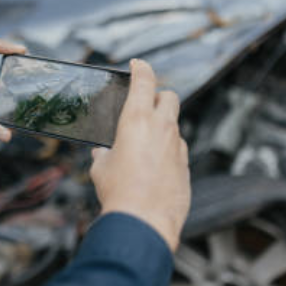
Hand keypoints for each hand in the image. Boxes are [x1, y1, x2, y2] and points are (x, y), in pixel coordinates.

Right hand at [89, 59, 190, 251]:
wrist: (144, 221)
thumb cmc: (118, 192)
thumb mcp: (100, 168)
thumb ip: (103, 154)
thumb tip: (103, 154)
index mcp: (136, 120)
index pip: (144, 81)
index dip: (142, 68)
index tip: (138, 64)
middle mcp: (162, 128)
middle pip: (169, 96)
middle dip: (158, 95)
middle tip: (145, 104)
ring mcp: (177, 147)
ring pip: (174, 125)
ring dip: (162, 127)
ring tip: (143, 144)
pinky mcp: (185, 166)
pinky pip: (177, 149)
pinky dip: (167, 150)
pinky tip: (153, 166)